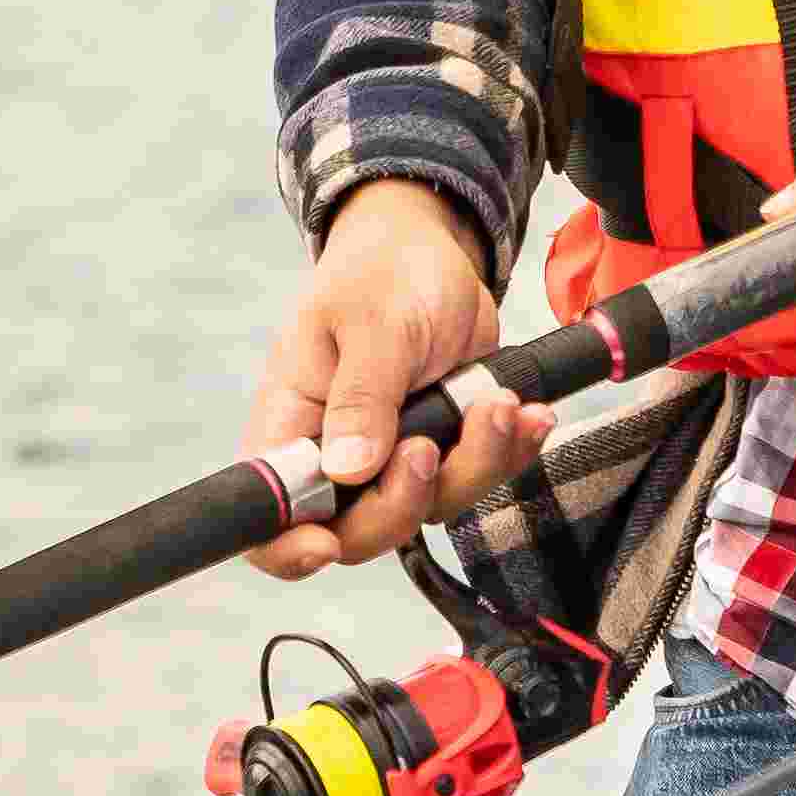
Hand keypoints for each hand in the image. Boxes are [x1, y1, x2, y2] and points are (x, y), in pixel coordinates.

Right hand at [243, 182, 549, 575]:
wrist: (433, 248)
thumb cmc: (383, 273)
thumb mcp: (371, 323)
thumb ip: (362, 397)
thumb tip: (348, 471)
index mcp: (291, 423)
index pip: (269, 513)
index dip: (286, 547)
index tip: (326, 544)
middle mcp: (338, 453)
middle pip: (358, 532)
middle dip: (402, 502)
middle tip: (432, 445)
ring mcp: (393, 456)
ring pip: (430, 507)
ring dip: (474, 464)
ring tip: (498, 403)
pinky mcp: (446, 447)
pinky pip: (478, 476)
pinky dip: (508, 450)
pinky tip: (527, 413)